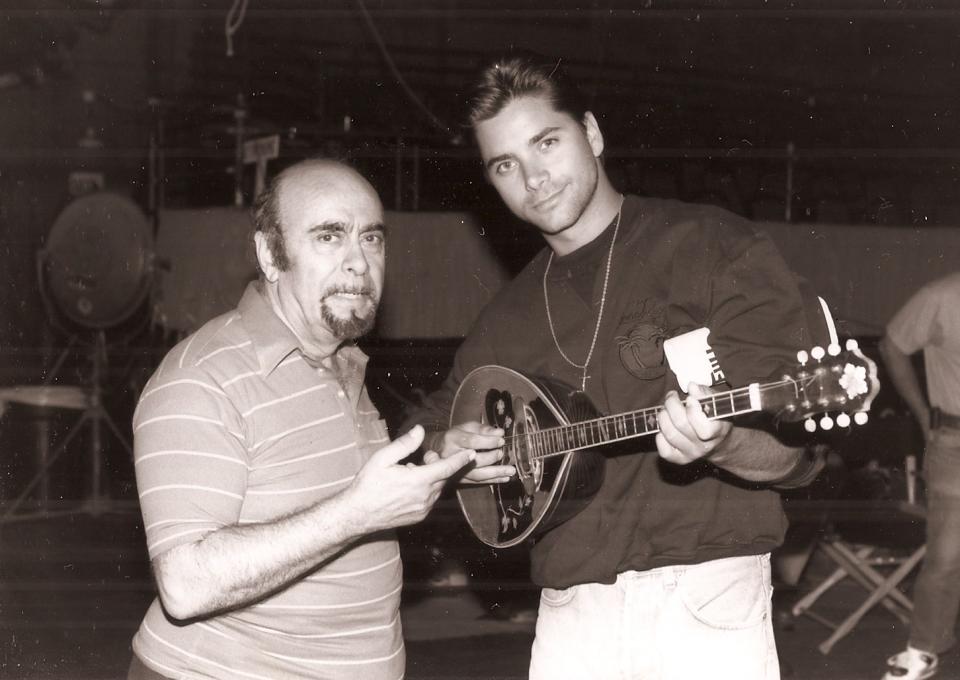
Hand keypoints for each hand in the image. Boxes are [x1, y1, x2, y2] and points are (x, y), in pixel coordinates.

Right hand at [349, 425, 475, 530]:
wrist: (357, 514)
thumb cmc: (368, 484)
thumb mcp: (382, 458)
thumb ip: (404, 444)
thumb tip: (420, 430)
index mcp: (418, 480)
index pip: (447, 467)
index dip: (461, 459)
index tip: (471, 453)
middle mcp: (425, 496)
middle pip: (443, 477)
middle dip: (438, 465)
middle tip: (420, 460)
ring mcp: (423, 509)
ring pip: (438, 489)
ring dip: (432, 479)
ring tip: (410, 475)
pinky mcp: (420, 517)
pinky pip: (431, 500)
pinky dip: (427, 491)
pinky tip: (409, 489)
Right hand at [422, 421, 514, 483]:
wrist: (438, 451)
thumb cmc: (456, 436)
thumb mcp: (466, 427)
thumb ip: (483, 429)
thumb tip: (500, 433)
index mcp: (453, 439)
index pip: (472, 441)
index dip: (488, 441)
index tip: (501, 440)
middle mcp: (453, 456)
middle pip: (474, 460)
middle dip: (491, 457)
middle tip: (502, 454)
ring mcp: (456, 470)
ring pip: (477, 474)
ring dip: (496, 473)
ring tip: (511, 471)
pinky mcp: (460, 480)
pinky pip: (478, 482)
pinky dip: (494, 480)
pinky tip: (506, 478)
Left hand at [655, 383, 732, 464]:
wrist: (719, 443)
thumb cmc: (715, 417)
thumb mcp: (716, 402)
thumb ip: (705, 393)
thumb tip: (691, 386)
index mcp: (718, 431)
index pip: (703, 427)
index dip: (693, 410)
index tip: (689, 397)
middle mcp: (705, 446)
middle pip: (681, 424)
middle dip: (671, 405)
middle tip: (671, 397)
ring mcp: (692, 454)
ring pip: (670, 434)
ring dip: (663, 417)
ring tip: (666, 409)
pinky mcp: (680, 459)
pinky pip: (664, 451)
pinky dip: (660, 437)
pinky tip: (665, 427)